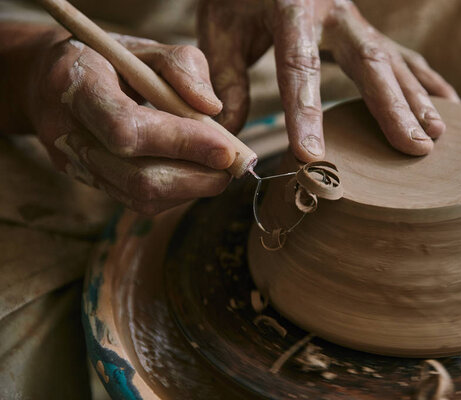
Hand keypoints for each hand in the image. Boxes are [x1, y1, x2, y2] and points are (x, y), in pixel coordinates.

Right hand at [25, 28, 235, 214]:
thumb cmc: (109, 60)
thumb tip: (213, 109)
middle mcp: (67, 132)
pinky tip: (193, 172)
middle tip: (232, 166)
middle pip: (137, 176)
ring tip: (218, 168)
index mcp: (75, 85)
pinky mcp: (89, 182)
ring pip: (139, 197)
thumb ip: (182, 67)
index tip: (225, 148)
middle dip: (195, 177)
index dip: (181, 143)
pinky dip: (176, 192)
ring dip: (191, 188)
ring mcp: (74, 164)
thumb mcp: (145, 47)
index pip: (127, 128)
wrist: (53, 80)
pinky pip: (137, 201)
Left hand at [197, 0, 459, 161]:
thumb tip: (230, 132)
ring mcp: (356, 18)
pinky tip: (446, 104)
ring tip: (437, 135)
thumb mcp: (219, 30)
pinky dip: (425, 81)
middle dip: (392, 107)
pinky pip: (402, 54)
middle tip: (414, 147)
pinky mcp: (366, 28)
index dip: (304, 112)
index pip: (299, 65)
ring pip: (393, 60)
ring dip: (417, 99)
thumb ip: (223, 78)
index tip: (311, 154)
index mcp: (291, 7)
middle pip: (368, 61)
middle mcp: (334, 10)